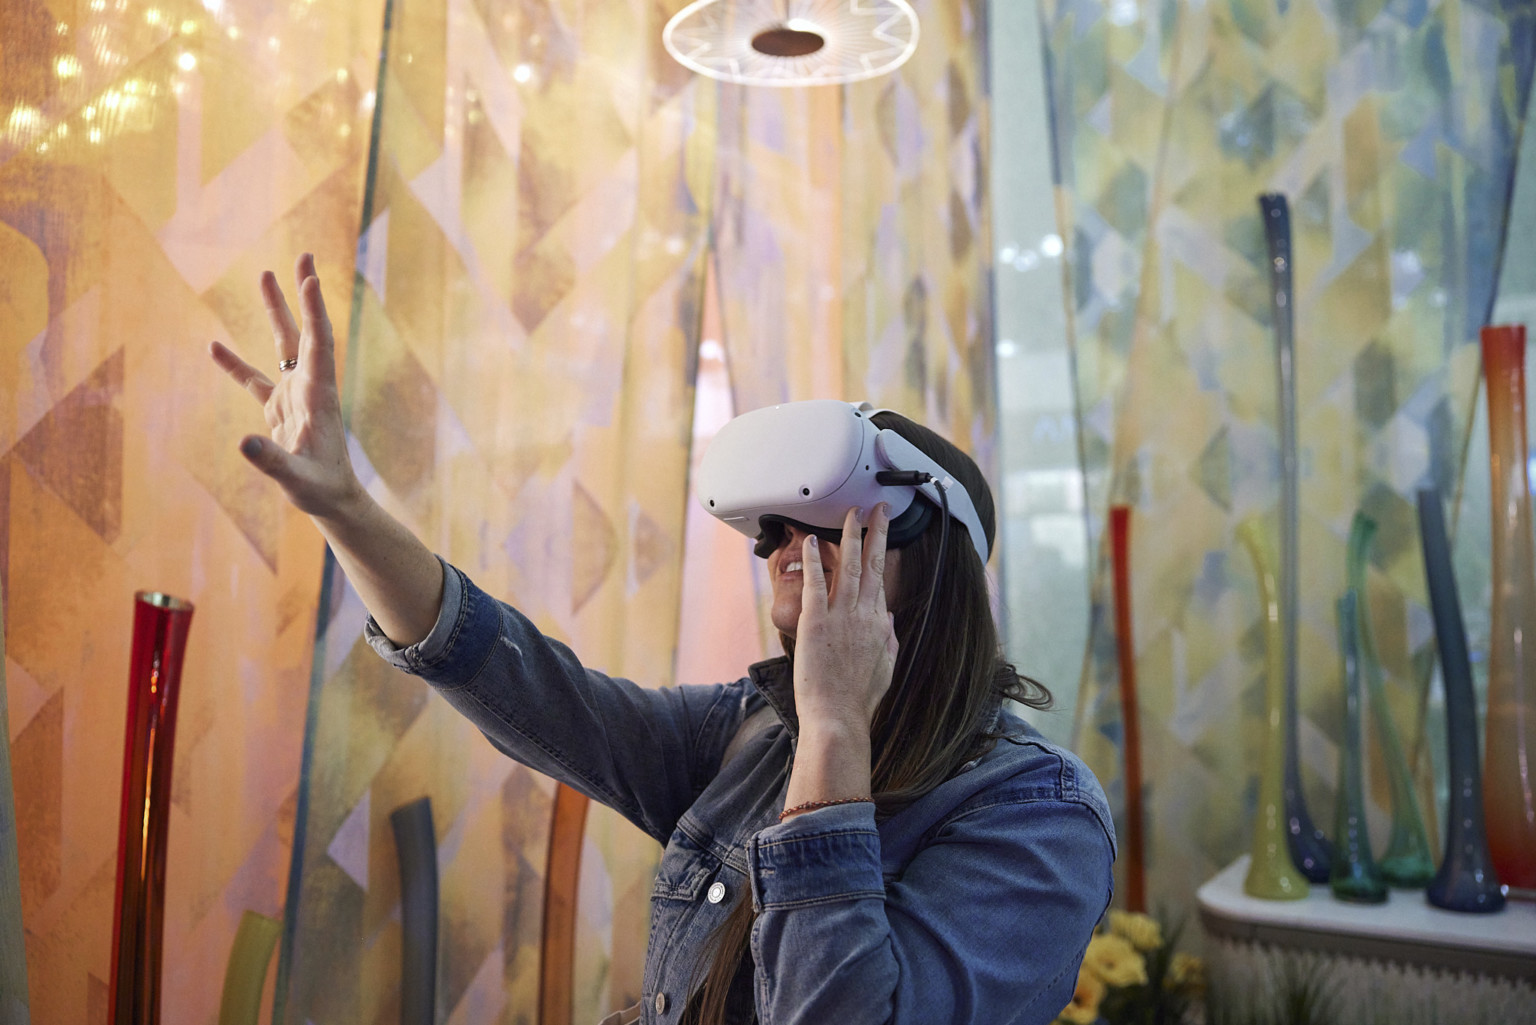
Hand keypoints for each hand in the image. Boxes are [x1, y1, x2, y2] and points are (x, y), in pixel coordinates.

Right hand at [209, 254, 362, 519]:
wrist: (333, 500)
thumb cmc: (322, 489)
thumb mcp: (297, 479)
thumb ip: (272, 462)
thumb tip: (243, 443)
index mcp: (319, 395)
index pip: (318, 344)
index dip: (314, 312)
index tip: (310, 278)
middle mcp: (310, 386)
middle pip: (306, 332)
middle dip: (303, 295)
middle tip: (305, 256)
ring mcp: (295, 394)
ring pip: (285, 345)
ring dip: (276, 312)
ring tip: (266, 276)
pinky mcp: (281, 408)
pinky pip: (255, 380)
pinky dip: (235, 364)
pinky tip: (212, 346)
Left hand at [792, 504, 898, 732]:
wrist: (839, 716)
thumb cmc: (859, 699)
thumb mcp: (885, 667)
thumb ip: (888, 640)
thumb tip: (888, 621)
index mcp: (880, 625)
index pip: (879, 582)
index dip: (880, 557)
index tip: (879, 537)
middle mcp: (865, 615)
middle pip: (873, 564)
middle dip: (877, 531)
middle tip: (879, 508)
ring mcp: (841, 616)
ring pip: (849, 566)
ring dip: (850, 536)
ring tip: (852, 513)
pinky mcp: (816, 621)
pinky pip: (815, 583)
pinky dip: (812, 560)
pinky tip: (809, 540)